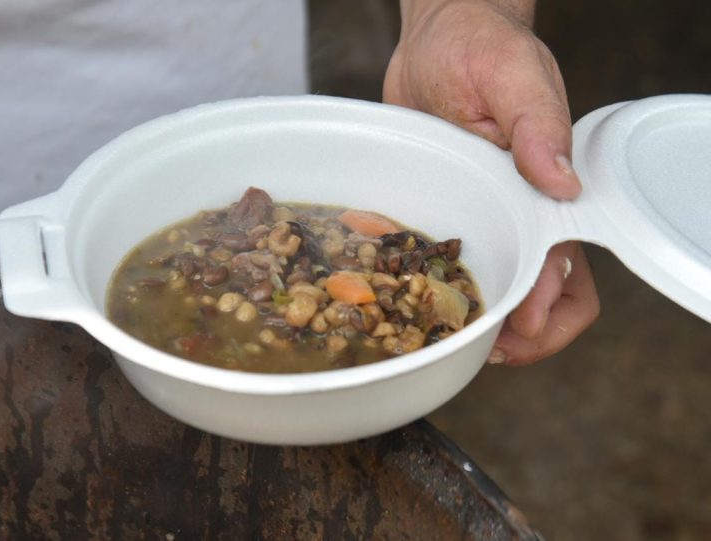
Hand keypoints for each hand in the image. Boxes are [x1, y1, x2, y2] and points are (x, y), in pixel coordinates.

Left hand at [384, 0, 598, 363]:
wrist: (435, 41)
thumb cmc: (481, 46)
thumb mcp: (513, 75)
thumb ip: (539, 124)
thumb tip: (562, 182)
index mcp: (551, 188)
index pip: (567, 263)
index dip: (549, 303)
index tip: (521, 325)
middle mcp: (524, 211)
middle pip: (548, 292)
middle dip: (529, 333)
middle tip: (491, 351)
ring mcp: (487, 216)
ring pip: (503, 286)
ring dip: (490, 321)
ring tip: (459, 340)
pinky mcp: (451, 212)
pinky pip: (455, 263)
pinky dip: (449, 291)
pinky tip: (424, 304)